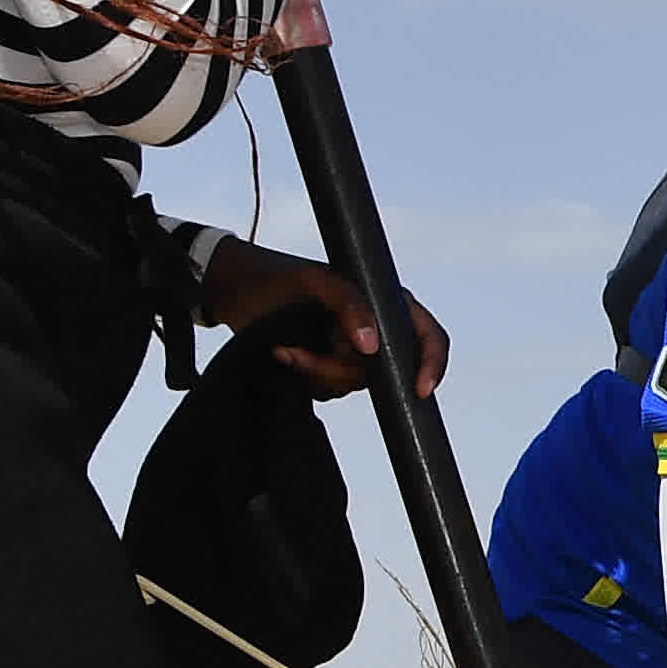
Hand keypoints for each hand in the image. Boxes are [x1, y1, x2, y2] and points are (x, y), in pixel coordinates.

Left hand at [198, 236, 442, 395]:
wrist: (234, 290)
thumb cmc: (276, 276)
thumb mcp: (314, 282)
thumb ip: (348, 305)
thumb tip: (372, 345)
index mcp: (385, 301)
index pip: (427, 337)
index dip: (432, 363)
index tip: (418, 389)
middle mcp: (375, 328)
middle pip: (385, 371)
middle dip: (340, 369)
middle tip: (301, 354)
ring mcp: (352, 350)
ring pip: (355, 385)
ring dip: (318, 373)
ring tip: (287, 350)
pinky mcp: (329, 367)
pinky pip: (332, 391)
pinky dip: (308, 379)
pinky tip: (287, 356)